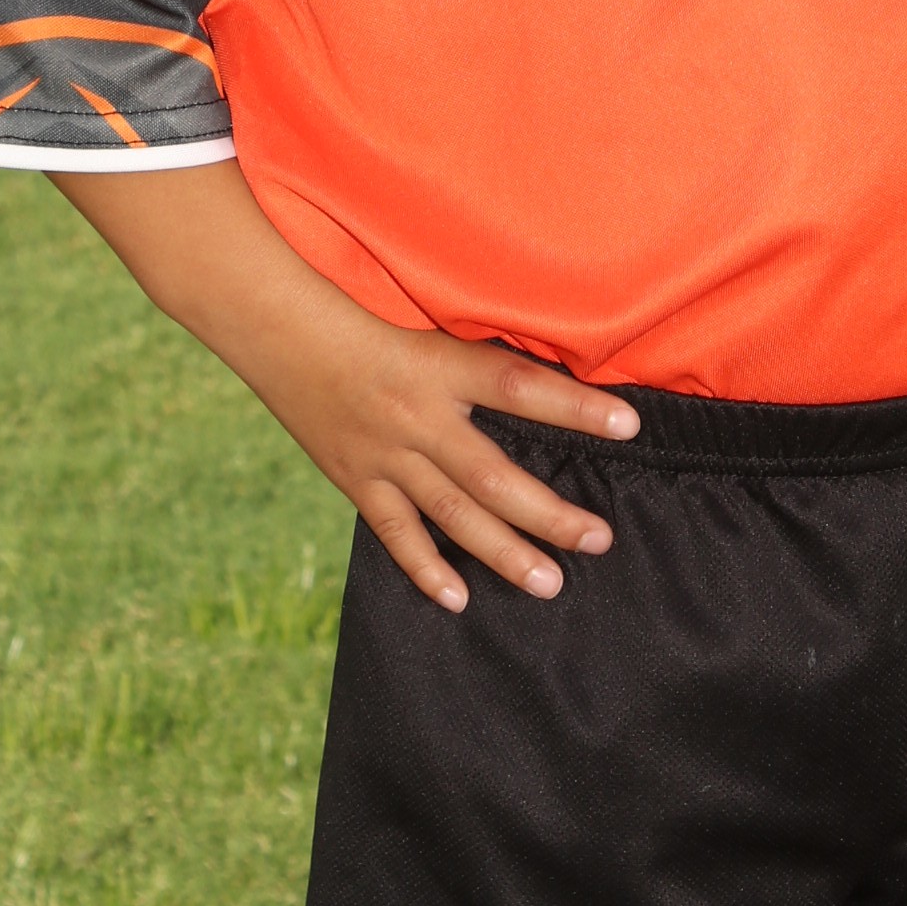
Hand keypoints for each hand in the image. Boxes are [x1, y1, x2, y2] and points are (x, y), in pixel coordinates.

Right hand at [53, 159, 636, 612]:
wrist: (276, 325)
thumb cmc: (359, 309)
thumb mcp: (428, 317)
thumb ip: (481, 346)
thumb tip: (554, 361)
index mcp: (440, 365)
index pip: (520, 386)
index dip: (576, 406)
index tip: (630, 424)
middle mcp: (417, 415)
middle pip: (494, 476)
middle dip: (550, 514)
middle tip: (599, 539)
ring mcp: (384, 454)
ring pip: (453, 515)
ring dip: (503, 552)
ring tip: (550, 582)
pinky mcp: (355, 478)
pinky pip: (395, 532)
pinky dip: (425, 568)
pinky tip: (456, 596)